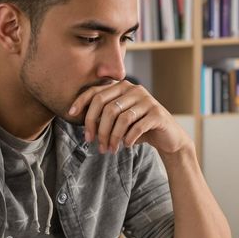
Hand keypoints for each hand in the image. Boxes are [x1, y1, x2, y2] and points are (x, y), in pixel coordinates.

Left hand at [68, 80, 189, 154]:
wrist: (167, 138)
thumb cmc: (138, 128)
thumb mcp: (119, 121)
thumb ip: (104, 117)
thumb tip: (83, 123)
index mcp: (122, 87)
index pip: (97, 92)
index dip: (82, 102)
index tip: (71, 115)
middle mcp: (134, 89)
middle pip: (107, 107)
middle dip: (98, 128)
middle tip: (95, 143)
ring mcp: (147, 100)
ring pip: (121, 119)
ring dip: (113, 137)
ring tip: (110, 150)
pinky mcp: (157, 114)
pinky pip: (136, 127)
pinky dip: (128, 139)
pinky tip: (126, 146)